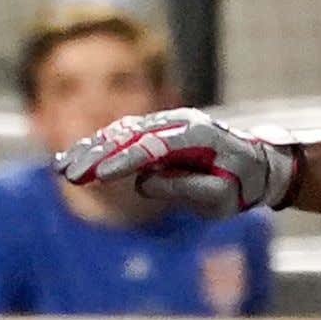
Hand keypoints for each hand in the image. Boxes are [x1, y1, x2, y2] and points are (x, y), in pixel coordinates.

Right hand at [56, 109, 301, 218]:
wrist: (258, 164)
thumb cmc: (240, 185)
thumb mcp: (219, 197)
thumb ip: (184, 188)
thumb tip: (144, 182)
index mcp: (194, 136)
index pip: (150, 147)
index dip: (121, 161)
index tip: (97, 177)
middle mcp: (177, 122)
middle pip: (128, 134)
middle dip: (95, 155)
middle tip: (68, 175)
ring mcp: (166, 123)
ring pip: (120, 131)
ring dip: (89, 149)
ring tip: (62, 167)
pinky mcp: (158, 131)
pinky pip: (123, 135)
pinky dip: (98, 145)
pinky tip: (76, 157)